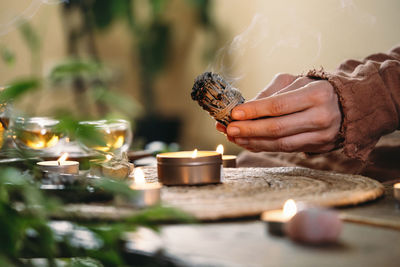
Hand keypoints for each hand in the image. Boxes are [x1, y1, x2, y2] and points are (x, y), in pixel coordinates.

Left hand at [216, 73, 341, 152]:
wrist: (344, 105)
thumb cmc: (313, 89)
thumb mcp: (294, 81)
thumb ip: (270, 92)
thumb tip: (244, 107)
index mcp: (317, 94)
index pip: (279, 105)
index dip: (254, 111)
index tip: (234, 113)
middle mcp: (322, 116)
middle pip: (278, 128)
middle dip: (249, 129)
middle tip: (229, 129)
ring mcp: (322, 136)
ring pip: (281, 144)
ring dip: (253, 141)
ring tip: (234, 137)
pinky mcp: (318, 147)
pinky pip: (285, 150)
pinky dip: (264, 146)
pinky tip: (249, 142)